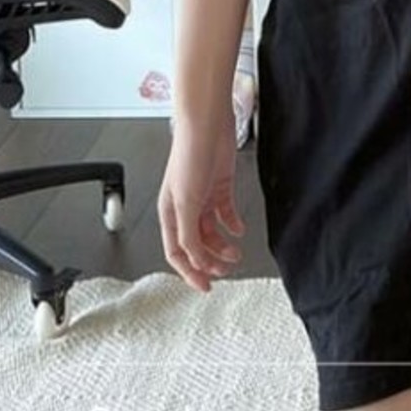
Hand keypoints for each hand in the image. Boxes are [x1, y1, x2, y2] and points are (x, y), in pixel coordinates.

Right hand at [158, 112, 245, 293]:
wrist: (207, 124)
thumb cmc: (189, 155)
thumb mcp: (185, 202)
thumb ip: (188, 233)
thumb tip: (196, 260)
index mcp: (170, 214)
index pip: (177, 253)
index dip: (190, 272)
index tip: (206, 286)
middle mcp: (185, 208)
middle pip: (196, 246)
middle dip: (210, 261)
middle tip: (226, 271)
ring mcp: (203, 197)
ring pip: (212, 232)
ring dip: (223, 246)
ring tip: (236, 253)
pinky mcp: (220, 186)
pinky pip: (226, 213)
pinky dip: (233, 224)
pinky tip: (239, 229)